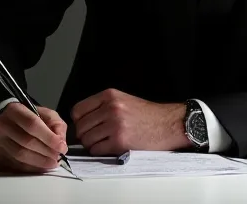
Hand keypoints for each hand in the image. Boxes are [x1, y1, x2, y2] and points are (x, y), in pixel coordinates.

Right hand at [0, 102, 68, 172]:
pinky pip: (15, 166)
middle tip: (58, 157)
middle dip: (46, 152)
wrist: (2, 123)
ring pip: (20, 156)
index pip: (32, 124)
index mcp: (15, 111)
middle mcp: (3, 126)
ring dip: (40, 162)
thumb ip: (56, 125)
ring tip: (52, 163)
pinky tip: (40, 167)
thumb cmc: (27, 118)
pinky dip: (31, 168)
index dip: (49, 138)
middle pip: (26, 142)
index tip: (62, 147)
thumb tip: (61, 143)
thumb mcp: (44, 114)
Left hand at [71, 88, 189, 154]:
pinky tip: (110, 148)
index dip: (79, 121)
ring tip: (105, 143)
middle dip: (85, 135)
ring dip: (93, 144)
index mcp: (109, 95)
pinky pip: (96, 150)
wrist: (168, 124)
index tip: (87, 126)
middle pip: (81, 127)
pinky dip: (100, 152)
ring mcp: (114, 125)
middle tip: (96, 138)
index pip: (78, 110)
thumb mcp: (123, 100)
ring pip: (87, 140)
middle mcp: (110, 108)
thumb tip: (82, 121)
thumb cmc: (147, 114)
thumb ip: (103, 106)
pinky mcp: (119, 141)